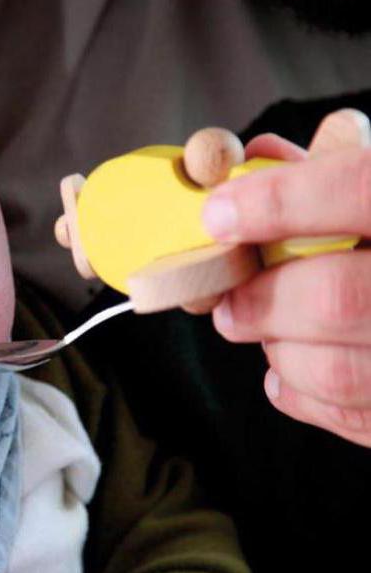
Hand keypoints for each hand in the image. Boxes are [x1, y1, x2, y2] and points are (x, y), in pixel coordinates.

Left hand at [201, 131, 370, 444]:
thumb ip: (323, 175)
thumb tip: (255, 156)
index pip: (359, 190)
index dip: (278, 202)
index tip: (216, 213)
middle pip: (336, 298)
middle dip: (261, 300)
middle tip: (228, 300)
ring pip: (336, 370)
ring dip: (279, 348)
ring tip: (269, 330)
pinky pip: (347, 416)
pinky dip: (299, 390)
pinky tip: (290, 365)